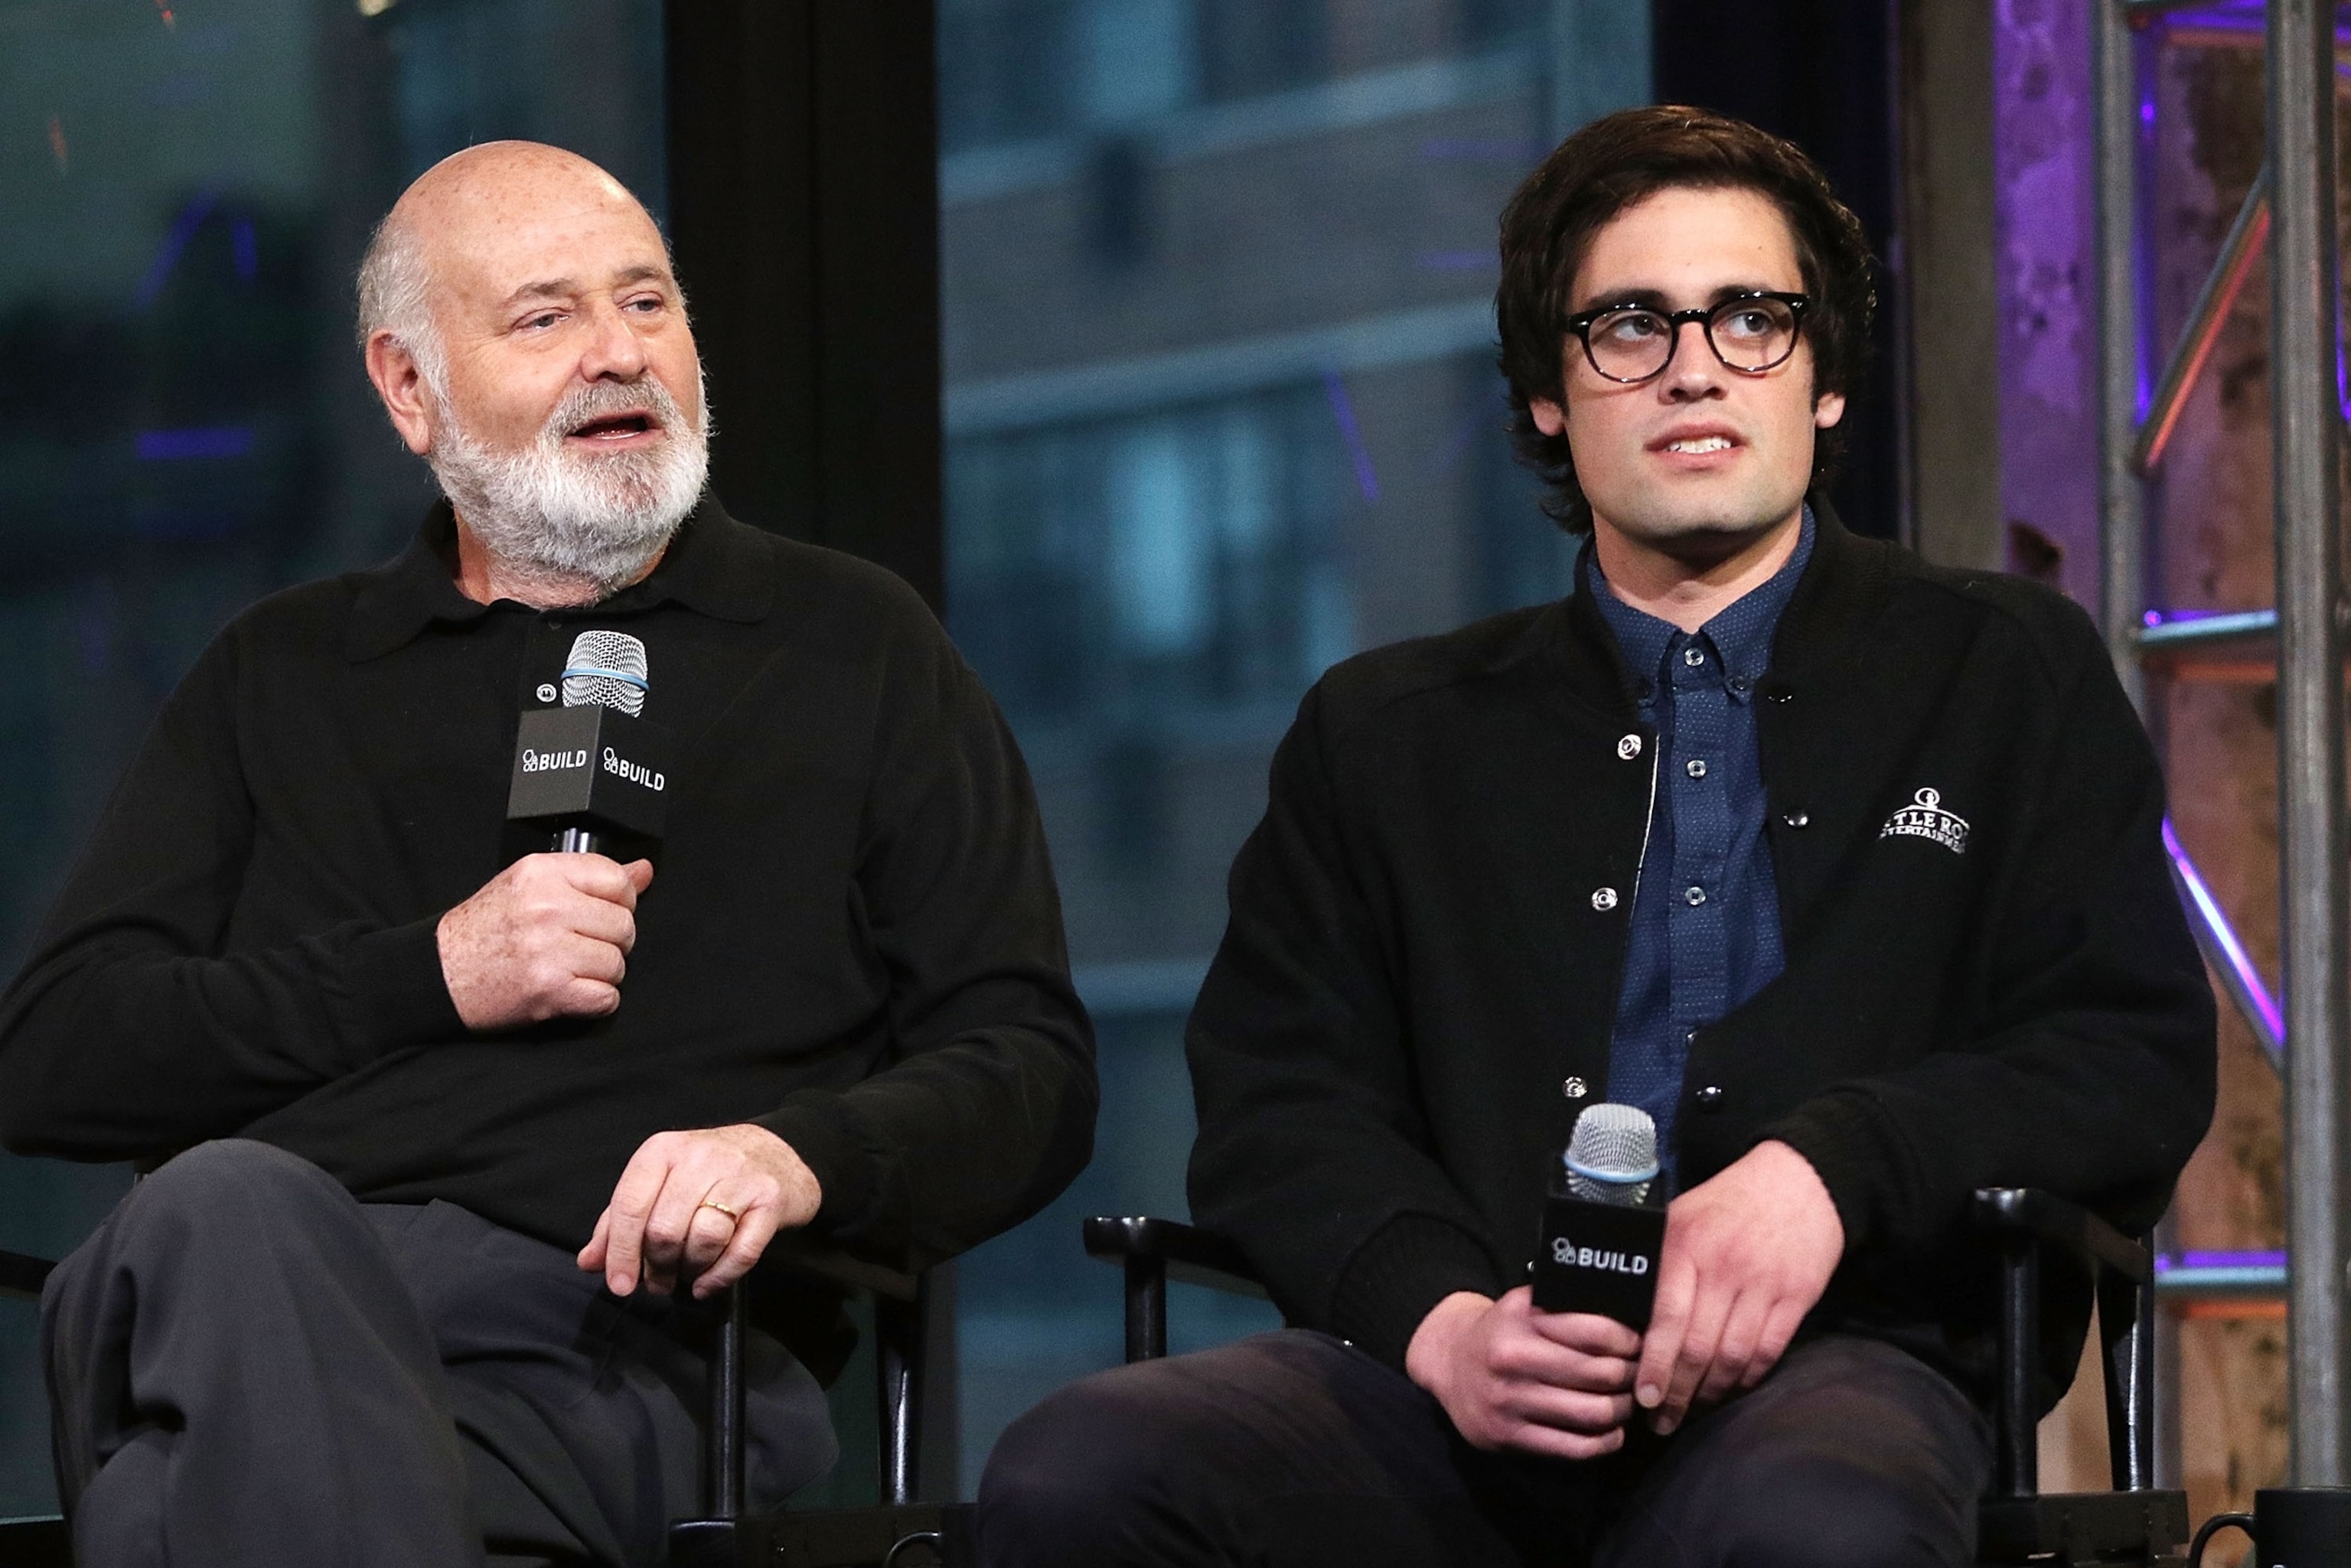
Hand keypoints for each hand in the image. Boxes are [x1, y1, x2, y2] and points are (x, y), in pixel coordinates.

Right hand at [437, 853, 653, 1030]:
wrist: (438, 973)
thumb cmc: (486, 928)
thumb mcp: (531, 886)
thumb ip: (588, 878)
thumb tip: (644, 871)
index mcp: (542, 873)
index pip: (617, 880)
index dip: (620, 901)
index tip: (601, 913)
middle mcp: (546, 908)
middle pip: (624, 925)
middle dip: (611, 941)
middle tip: (581, 946)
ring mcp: (548, 950)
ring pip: (618, 963)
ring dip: (602, 973)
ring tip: (571, 969)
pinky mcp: (549, 990)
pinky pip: (606, 998)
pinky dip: (595, 1001)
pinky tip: (571, 991)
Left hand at [577, 1123, 822, 1298]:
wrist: (778, 1153)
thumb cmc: (708, 1173)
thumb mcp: (659, 1184)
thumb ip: (619, 1221)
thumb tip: (589, 1262)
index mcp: (663, 1150)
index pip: (630, 1205)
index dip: (620, 1252)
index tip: (620, 1285)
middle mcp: (700, 1158)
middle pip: (664, 1229)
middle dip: (657, 1267)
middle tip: (659, 1282)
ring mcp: (739, 1177)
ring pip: (703, 1239)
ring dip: (690, 1270)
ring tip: (687, 1273)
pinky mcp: (770, 1200)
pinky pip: (742, 1252)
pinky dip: (720, 1277)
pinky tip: (708, 1284)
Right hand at [1403, 1287, 1639, 1459]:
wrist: (1449, 1364)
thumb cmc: (1501, 1332)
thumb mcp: (1525, 1305)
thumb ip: (1566, 1306)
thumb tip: (1629, 1315)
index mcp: (1521, 1318)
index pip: (1595, 1332)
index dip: (1629, 1341)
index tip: (1641, 1344)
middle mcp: (1513, 1358)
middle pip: (1601, 1374)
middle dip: (1633, 1376)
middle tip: (1642, 1376)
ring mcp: (1509, 1400)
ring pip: (1592, 1413)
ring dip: (1623, 1410)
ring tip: (1629, 1401)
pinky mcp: (1509, 1435)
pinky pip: (1573, 1447)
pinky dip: (1604, 1442)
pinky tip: (1613, 1432)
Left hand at [1633, 1139, 1843, 1434]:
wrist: (1797, 1181)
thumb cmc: (1726, 1204)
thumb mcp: (1680, 1218)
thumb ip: (1657, 1264)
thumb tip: (1623, 1316)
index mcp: (1685, 1246)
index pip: (1666, 1318)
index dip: (1654, 1364)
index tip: (1642, 1397)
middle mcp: (1723, 1267)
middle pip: (1698, 1347)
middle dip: (1678, 1392)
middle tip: (1662, 1421)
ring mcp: (1763, 1284)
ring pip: (1733, 1356)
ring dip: (1711, 1394)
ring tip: (1694, 1413)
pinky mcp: (1797, 1297)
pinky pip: (1768, 1351)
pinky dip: (1747, 1379)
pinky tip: (1731, 1391)